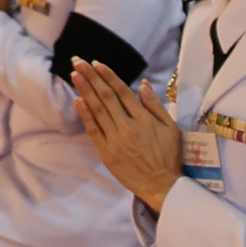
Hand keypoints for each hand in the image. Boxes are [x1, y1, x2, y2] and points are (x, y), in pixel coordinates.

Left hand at [69, 59, 184, 211]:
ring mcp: (115, 139)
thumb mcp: (171, 128)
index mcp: (144, 119)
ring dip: (85, 90)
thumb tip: (143, 84)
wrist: (161, 185)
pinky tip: (78, 100)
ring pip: (98, 109)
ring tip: (74, 74)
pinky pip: (94, 129)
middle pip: (106, 96)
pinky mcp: (107, 152)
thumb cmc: (169, 156)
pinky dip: (86, 114)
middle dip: (91, 77)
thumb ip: (156, 105)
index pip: (122, 91)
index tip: (97, 63)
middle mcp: (128, 126)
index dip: (108, 76)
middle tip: (78, 61)